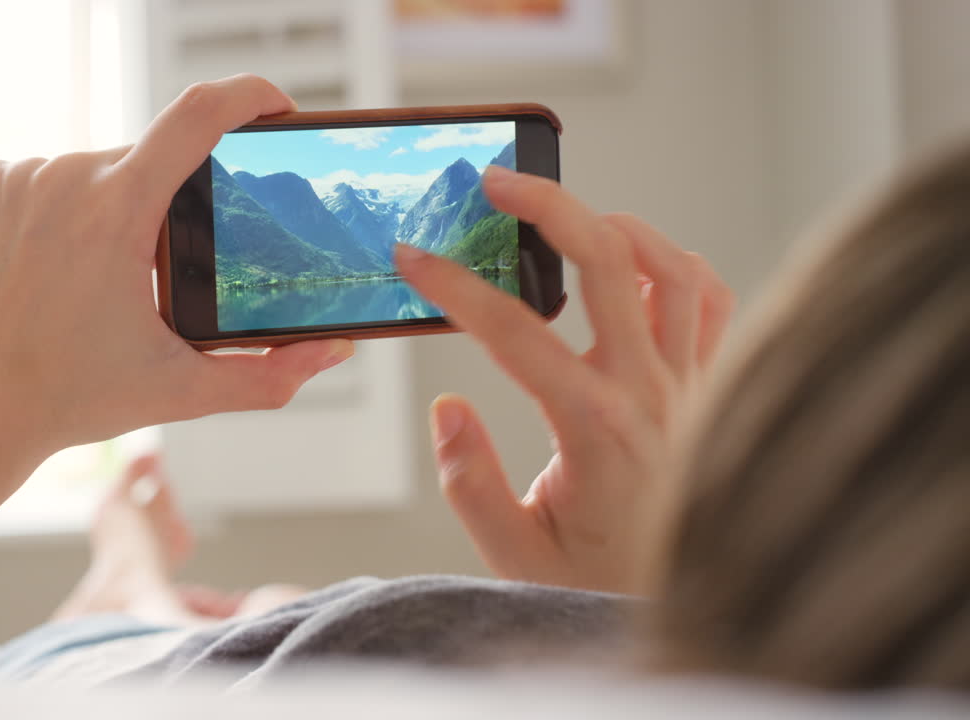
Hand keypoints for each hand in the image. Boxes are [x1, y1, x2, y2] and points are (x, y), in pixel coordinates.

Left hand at [0, 74, 352, 456]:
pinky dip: (73, 203)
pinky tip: (62, 260)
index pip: (198, 115)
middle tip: (165, 267)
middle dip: (174, 199)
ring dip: (122, 202)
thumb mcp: (183, 390)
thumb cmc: (73, 398)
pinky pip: (55, 171)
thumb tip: (331, 351)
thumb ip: (268, 375)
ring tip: (104, 275)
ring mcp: (21, 175)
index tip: (276, 107)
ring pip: (103, 164)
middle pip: (152, 158)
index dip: (248, 96)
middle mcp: (64, 176)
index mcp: (115, 211)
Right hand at [396, 166, 732, 592]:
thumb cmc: (596, 585)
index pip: (513, 333)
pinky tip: (637, 262)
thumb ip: (470, 480)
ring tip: (567, 213)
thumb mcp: (512, 552)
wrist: (679, 606)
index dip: (455, 288)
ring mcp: (689, 387)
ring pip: (674, 269)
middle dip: (548, 207)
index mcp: (594, 428)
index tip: (413, 259)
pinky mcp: (707, 391)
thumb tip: (448, 407)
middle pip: (609, 262)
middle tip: (497, 182)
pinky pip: (711, 304)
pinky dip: (677, 266)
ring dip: (619, 225)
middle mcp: (651, 394)